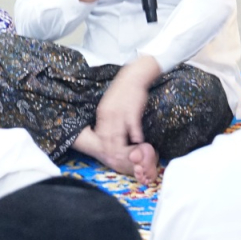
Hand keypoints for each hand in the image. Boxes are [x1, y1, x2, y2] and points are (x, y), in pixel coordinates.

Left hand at [92, 57, 162, 180]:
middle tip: (119, 163)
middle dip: (113, 153)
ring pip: (119, 136)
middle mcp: (108, 115)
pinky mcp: (132, 111)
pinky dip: (135, 137)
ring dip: (124, 148)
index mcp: (102, 113)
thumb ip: (107, 119)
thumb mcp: (109, 105)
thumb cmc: (123, 92)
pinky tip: (138, 142)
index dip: (105, 149)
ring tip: (130, 157)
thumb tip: (106, 134)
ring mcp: (120, 113)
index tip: (110, 158)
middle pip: (108, 139)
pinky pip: (133, 128)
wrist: (133, 76)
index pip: (101, 136)